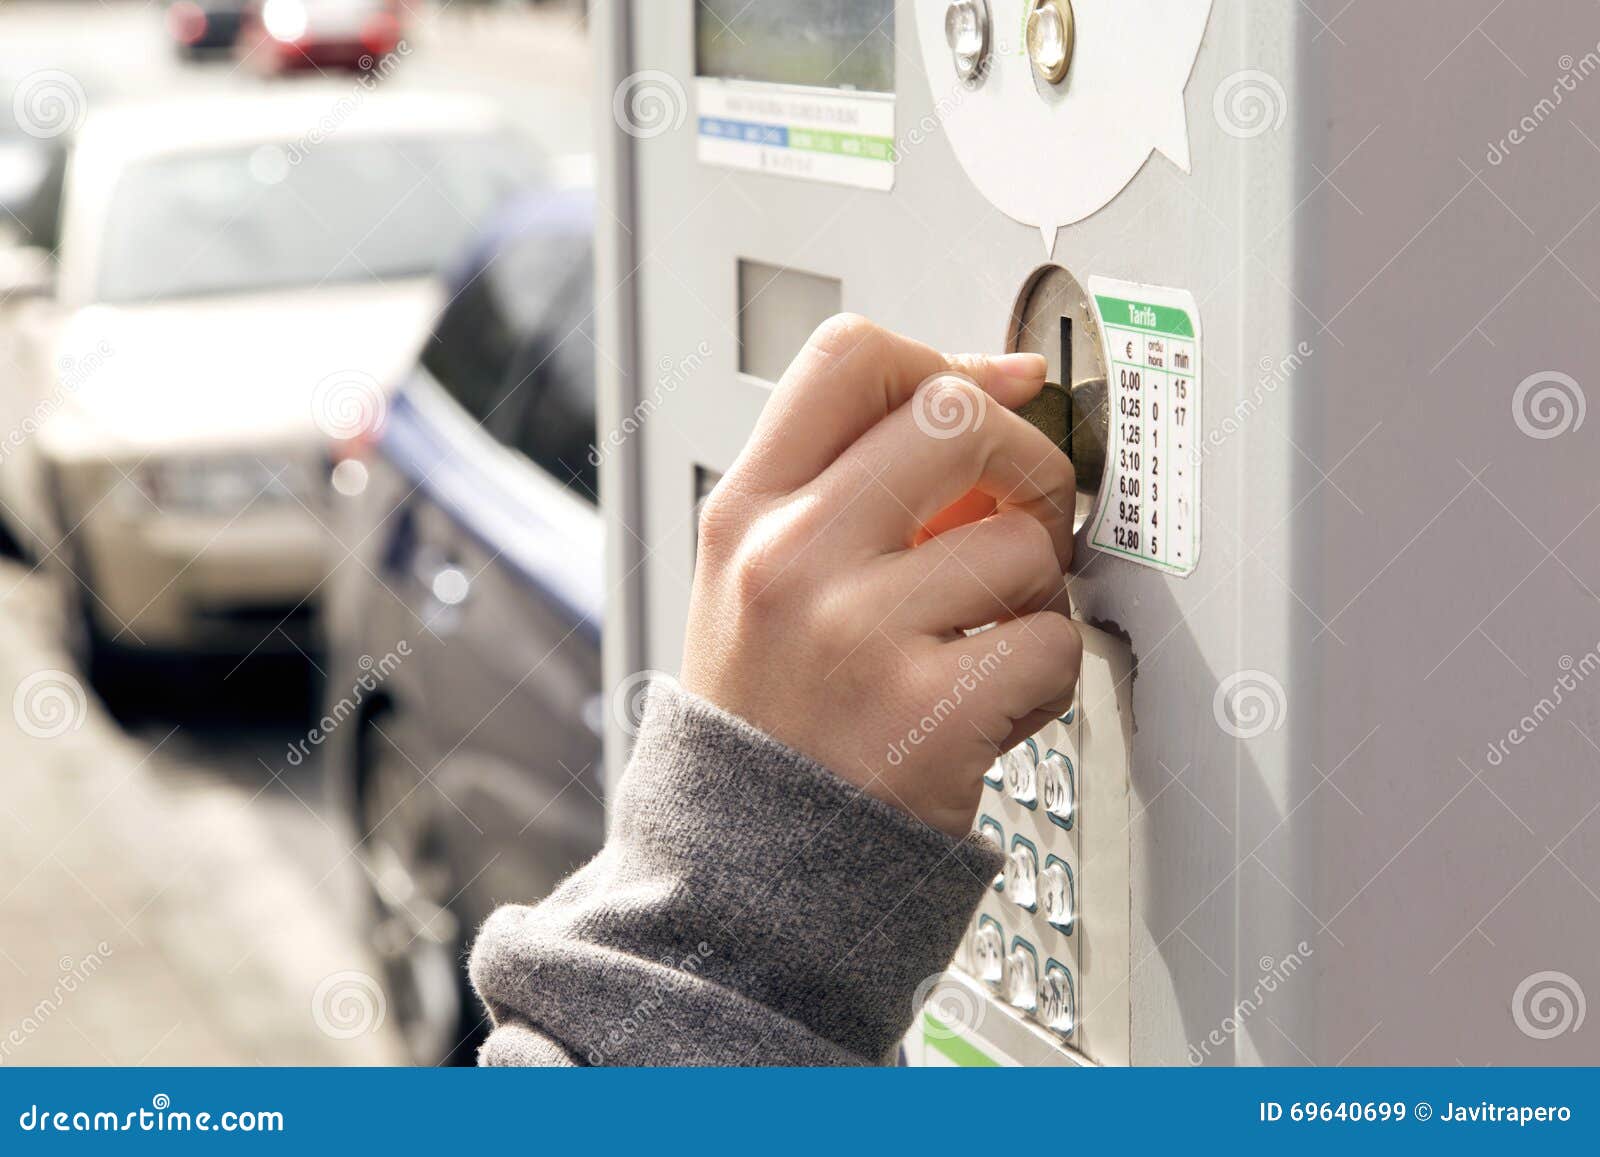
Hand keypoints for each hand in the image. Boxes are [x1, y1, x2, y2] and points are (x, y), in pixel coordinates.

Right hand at [682, 315, 1080, 837]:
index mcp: (746, 512)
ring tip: (985, 638)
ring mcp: (856, 634)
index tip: (991, 396)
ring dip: (1035, 589)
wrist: (749, 867)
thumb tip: (999, 384)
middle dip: (1023, 459)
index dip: (944, 359)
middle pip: (956, 414)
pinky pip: (1050, 642)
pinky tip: (993, 702)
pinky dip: (1045, 675)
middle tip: (1020, 515)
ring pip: (1022, 541)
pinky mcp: (926, 713)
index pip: (850, 356)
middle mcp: (791, 558)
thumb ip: (854, 479)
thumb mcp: (760, 576)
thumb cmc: (771, 714)